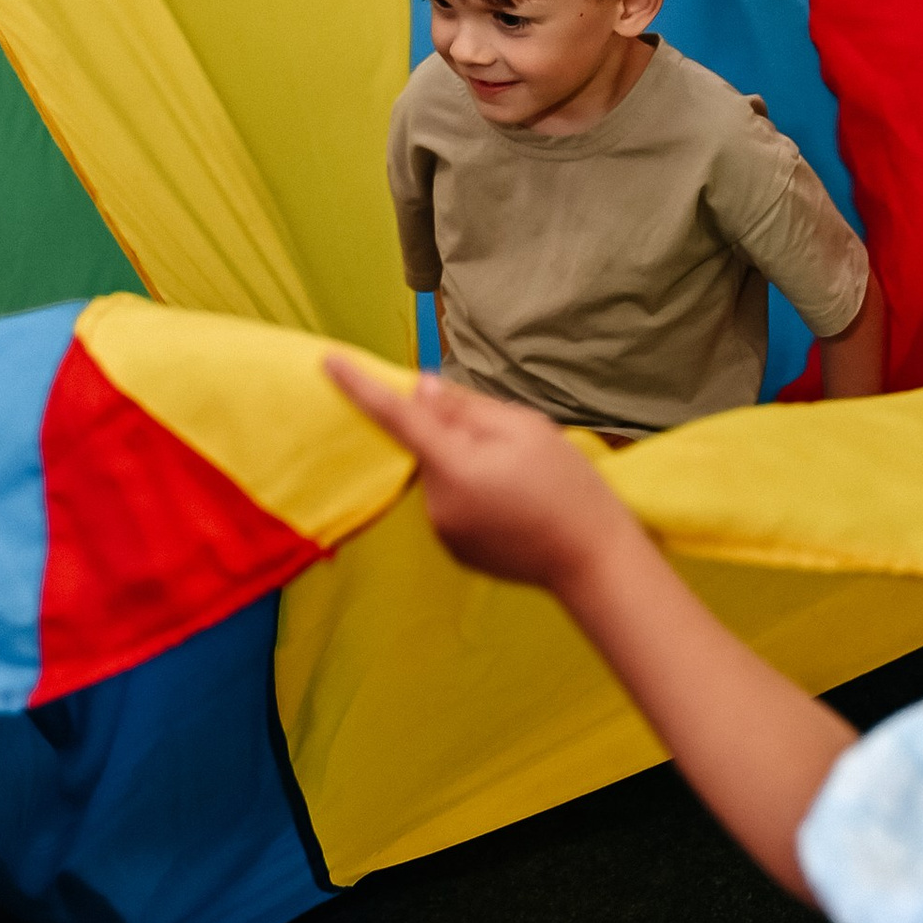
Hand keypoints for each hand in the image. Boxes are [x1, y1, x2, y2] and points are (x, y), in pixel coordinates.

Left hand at [324, 356, 633, 592]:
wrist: (593, 561)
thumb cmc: (568, 488)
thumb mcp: (524, 428)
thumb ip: (465, 408)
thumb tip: (418, 390)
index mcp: (453, 467)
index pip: (395, 417)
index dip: (360, 387)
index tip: (328, 362)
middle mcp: (436, 504)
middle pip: (430, 447)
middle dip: (458, 434)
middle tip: (512, 447)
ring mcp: (443, 532)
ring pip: (442, 475)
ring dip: (467, 465)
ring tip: (522, 480)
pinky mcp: (454, 549)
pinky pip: (452, 504)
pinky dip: (474, 493)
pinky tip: (515, 504)